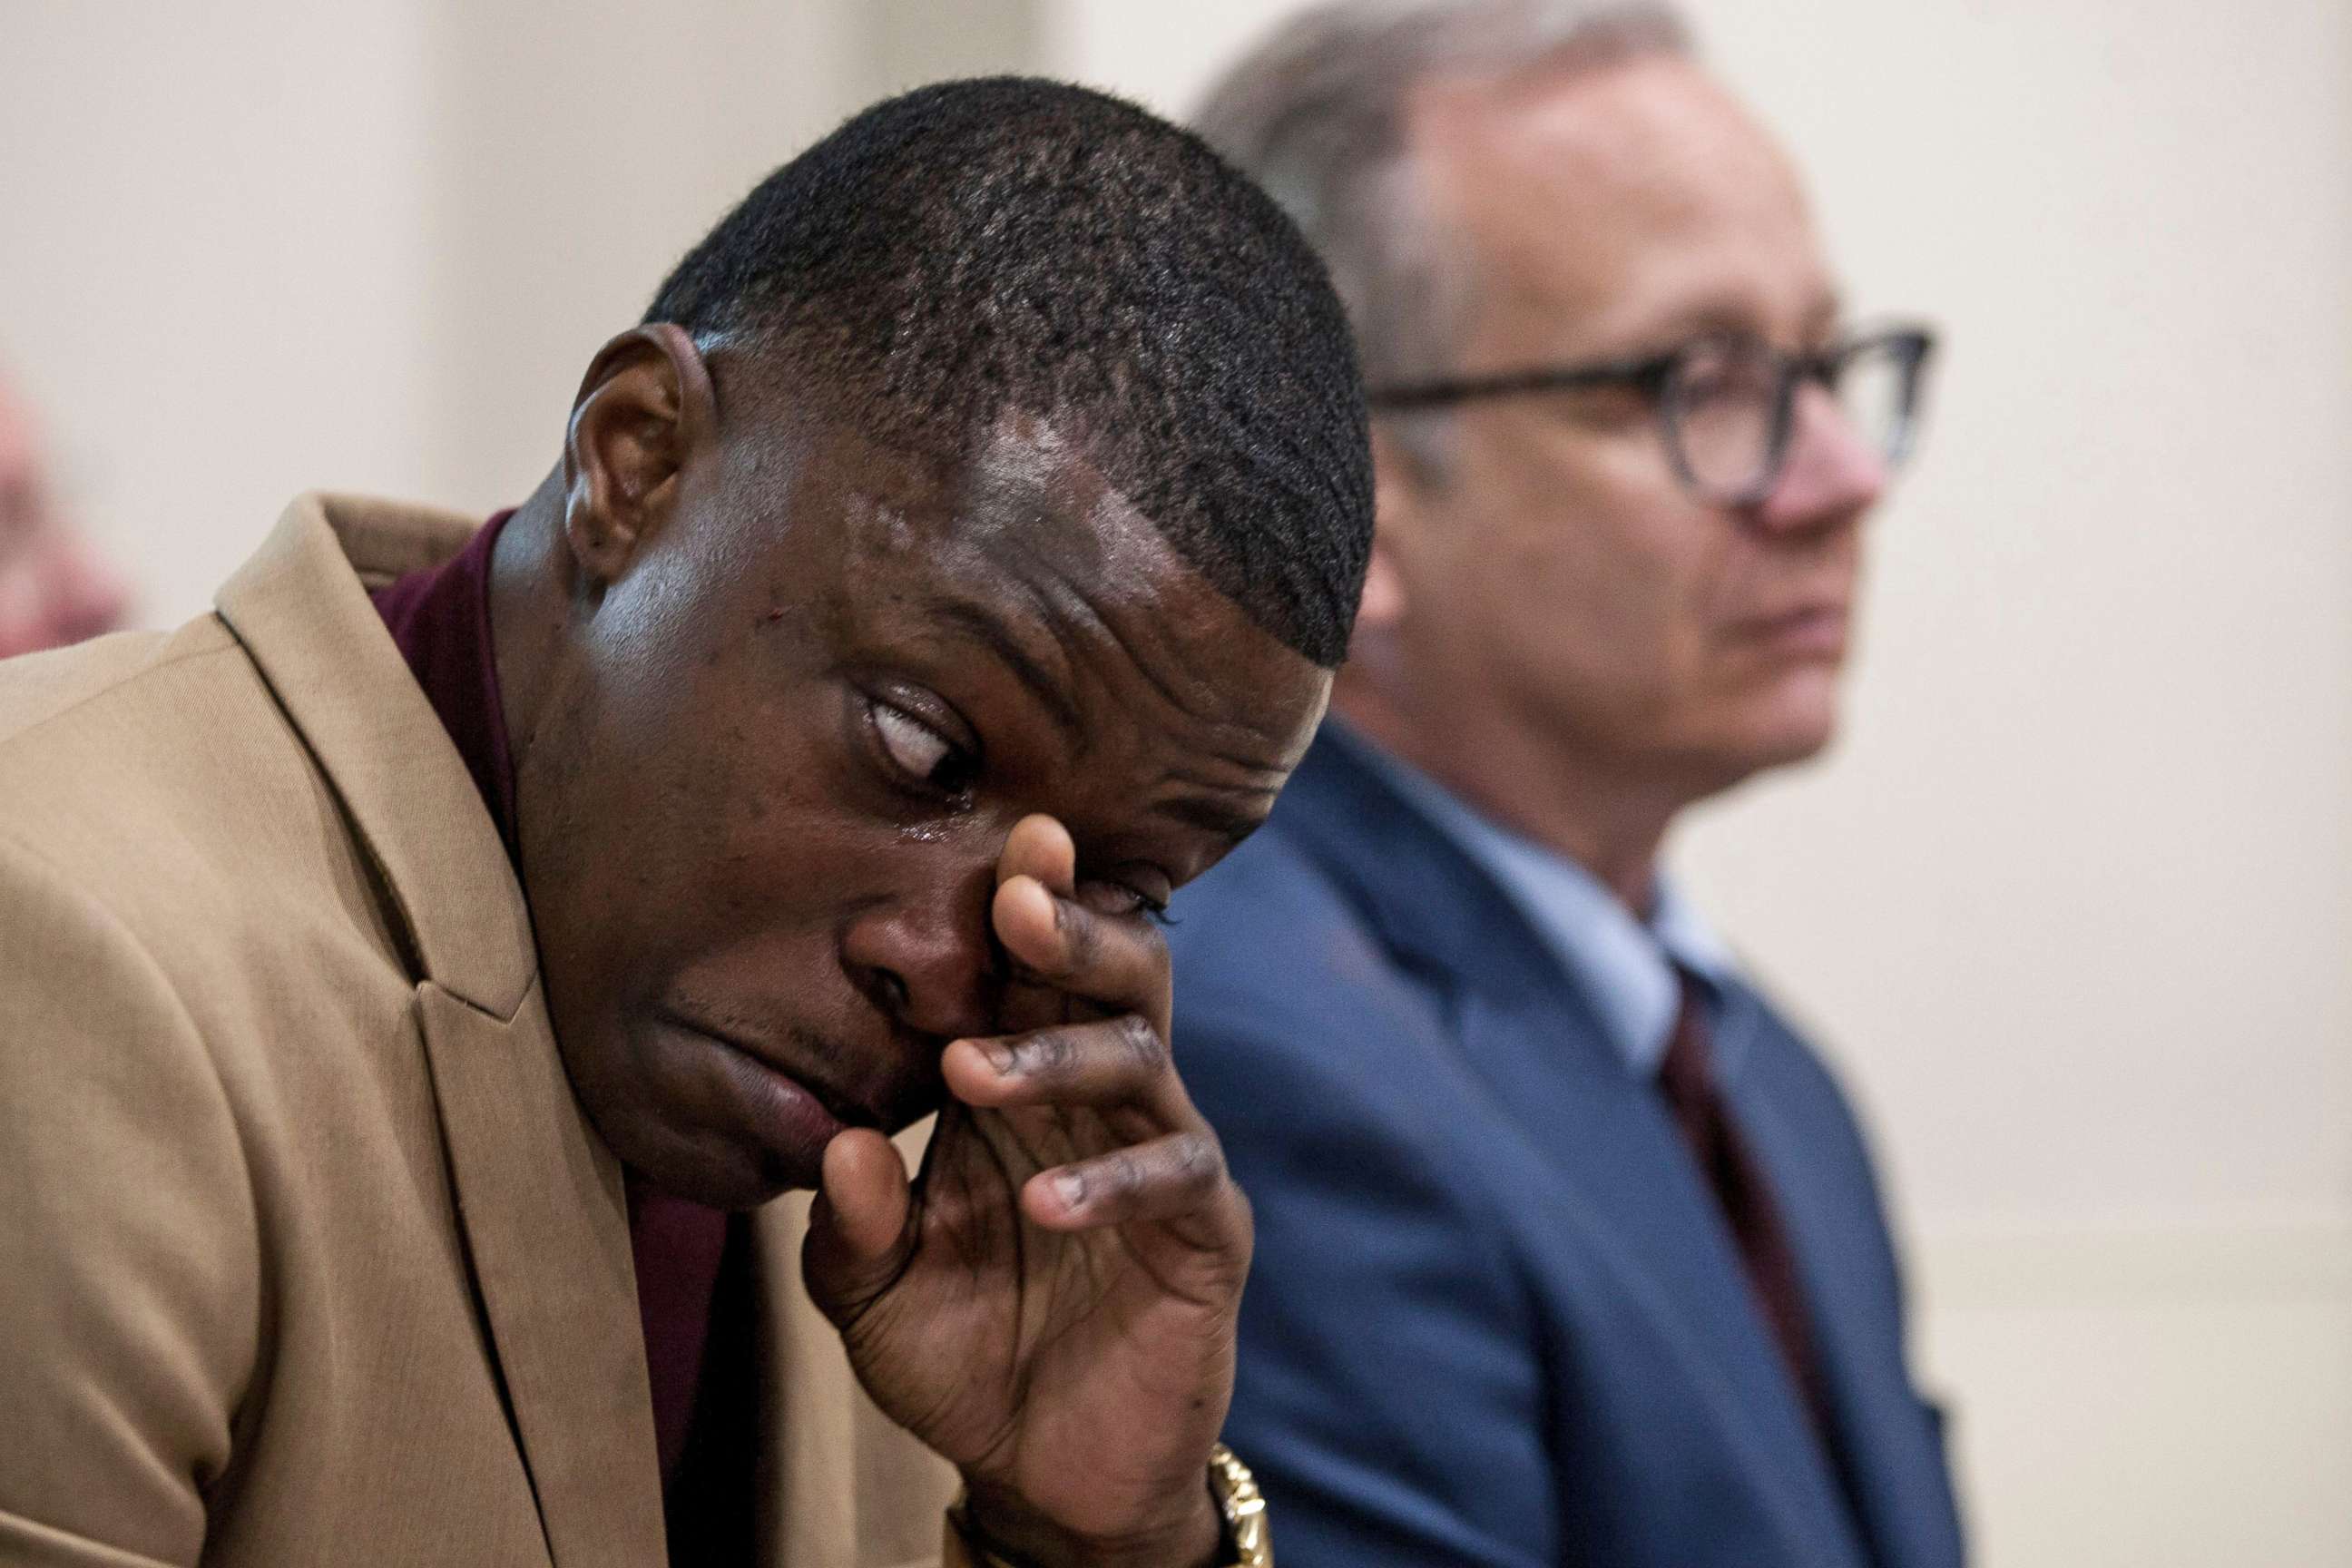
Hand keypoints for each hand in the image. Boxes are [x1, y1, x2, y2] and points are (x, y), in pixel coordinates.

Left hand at [803, 815, 1242, 1567]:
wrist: (1045, 1472)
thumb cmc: (957, 1356)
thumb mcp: (871, 1298)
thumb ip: (852, 1225)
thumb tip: (839, 1142)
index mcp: (1018, 1086)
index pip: (1025, 974)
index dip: (1019, 905)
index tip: (996, 840)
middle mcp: (1096, 1100)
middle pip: (1112, 978)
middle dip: (1069, 928)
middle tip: (1017, 899)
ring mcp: (1160, 1155)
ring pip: (1142, 1058)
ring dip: (1060, 1053)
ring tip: (974, 1075)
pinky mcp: (1207, 1228)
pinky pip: (1175, 1174)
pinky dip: (1111, 1182)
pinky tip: (1045, 1204)